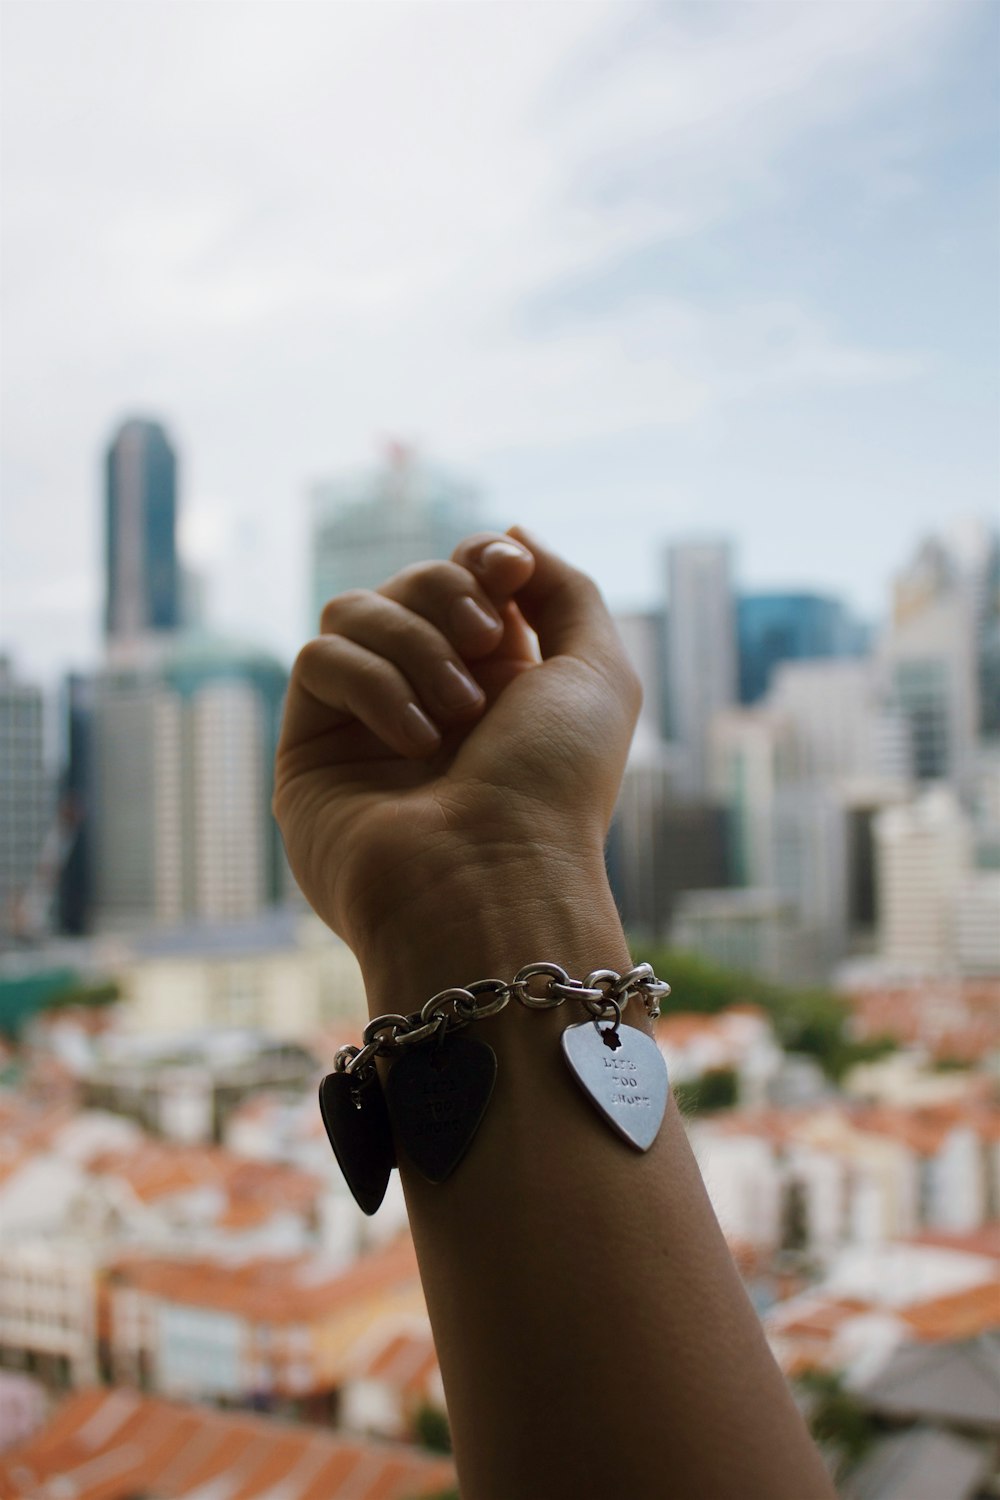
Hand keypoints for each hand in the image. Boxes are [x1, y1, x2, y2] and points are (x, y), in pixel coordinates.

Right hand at [273, 527, 639, 965]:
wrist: (491, 881)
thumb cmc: (553, 788)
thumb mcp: (598, 674)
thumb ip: (565, 590)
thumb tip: (510, 538)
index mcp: (499, 680)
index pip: (464, 578)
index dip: (480, 560)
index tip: (506, 572)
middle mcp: (429, 696)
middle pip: (409, 583)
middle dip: (449, 597)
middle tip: (484, 645)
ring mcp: (365, 722)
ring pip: (354, 610)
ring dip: (415, 647)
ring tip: (455, 715)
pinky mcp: (310, 747)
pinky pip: (318, 660)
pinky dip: (371, 686)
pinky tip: (412, 742)